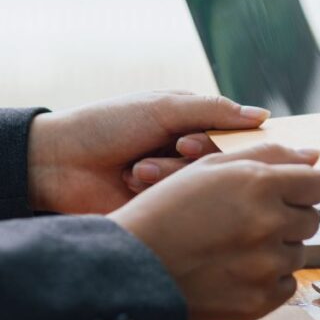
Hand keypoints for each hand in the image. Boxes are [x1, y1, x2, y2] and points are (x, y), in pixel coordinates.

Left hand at [28, 91, 268, 213]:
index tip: (196, 141)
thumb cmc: (107, 125)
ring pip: (201, 187)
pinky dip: (158, 191)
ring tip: (138, 168)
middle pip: (221, 165)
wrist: (56, 162)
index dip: (224, 142)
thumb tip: (263, 116)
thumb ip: (214, 111)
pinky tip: (132, 181)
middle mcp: (188, 158)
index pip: (233, 138)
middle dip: (193, 157)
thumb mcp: (163, 108)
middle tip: (174, 149)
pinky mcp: (162, 212)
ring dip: (170, 173)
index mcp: (192, 127)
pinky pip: (181, 208)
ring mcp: (175, 187)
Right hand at [109, 144, 319, 319]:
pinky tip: (234, 271)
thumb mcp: (209, 168)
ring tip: (235, 246)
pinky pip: (286, 285)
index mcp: (259, 184)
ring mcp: (266, 266)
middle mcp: (269, 224)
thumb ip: (267, 156)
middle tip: (252, 220)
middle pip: (311, 219)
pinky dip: (268, 279)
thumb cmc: (165, 212)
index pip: (317, 185)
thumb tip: (313, 155)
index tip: (285, 194)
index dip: (301, 188)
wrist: (130, 268)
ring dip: (277, 249)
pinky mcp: (259, 301)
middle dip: (289, 217)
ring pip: (298, 253)